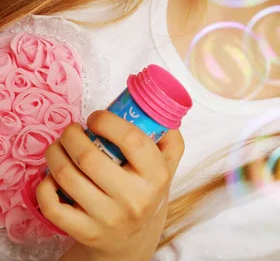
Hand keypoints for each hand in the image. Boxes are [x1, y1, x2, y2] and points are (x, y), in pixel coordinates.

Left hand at [38, 111, 184, 260]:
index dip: (108, 122)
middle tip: (71, 130)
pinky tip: (52, 175)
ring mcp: (108, 218)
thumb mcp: (168, 163)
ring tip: (58, 146)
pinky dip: (44, 185)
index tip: (96, 117)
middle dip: (71, 135)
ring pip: (67, 177)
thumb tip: (155, 109)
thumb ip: (168, 136)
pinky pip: (52, 205)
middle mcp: (134, 198)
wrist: (134, 238)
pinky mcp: (85, 233)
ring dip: (54, 154)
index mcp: (157, 176)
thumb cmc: (147, 190)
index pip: (132, 140)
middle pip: (90, 157)